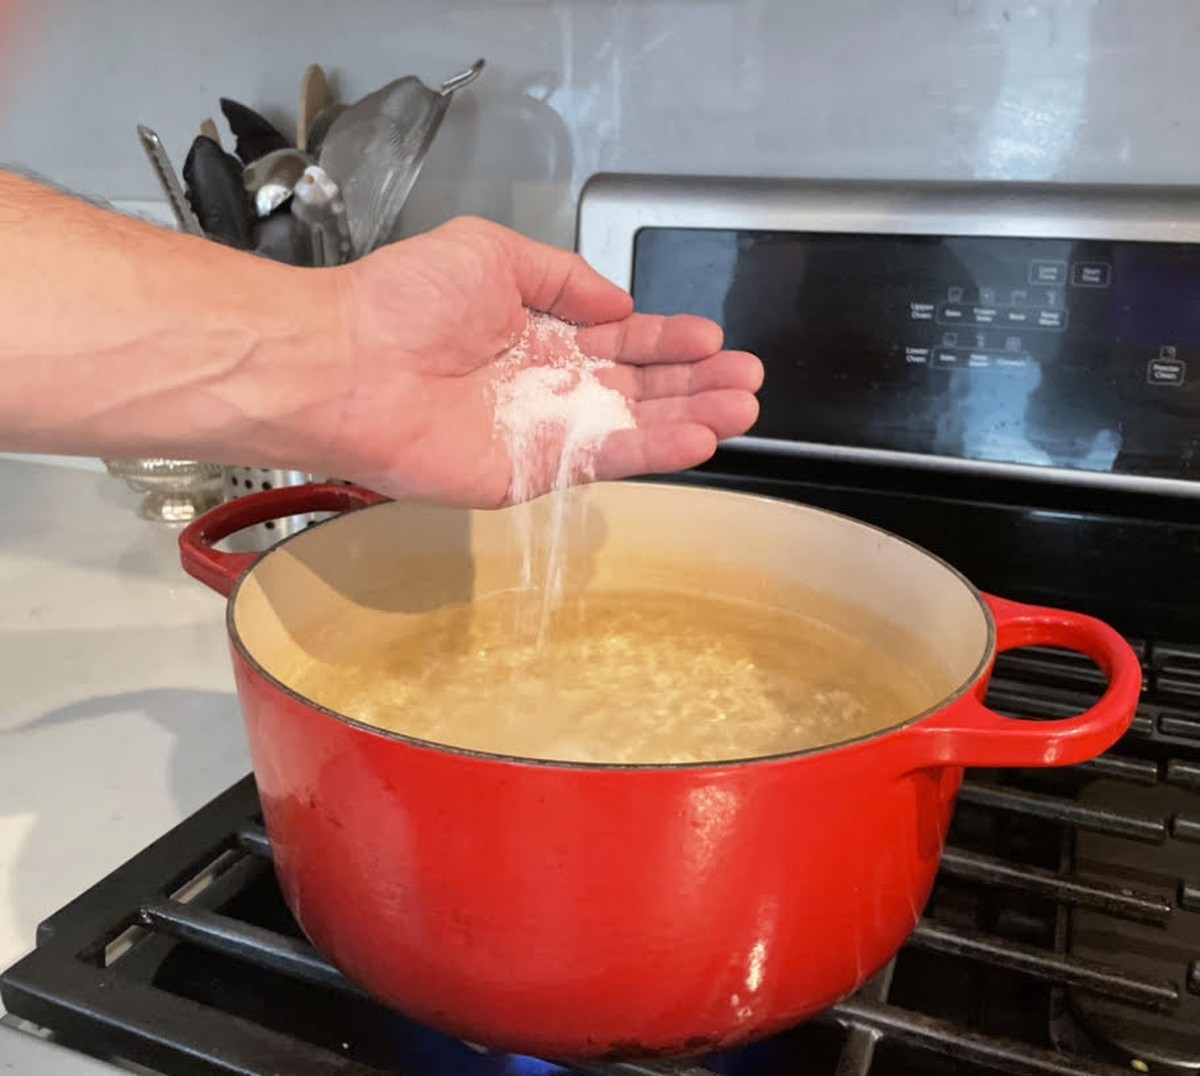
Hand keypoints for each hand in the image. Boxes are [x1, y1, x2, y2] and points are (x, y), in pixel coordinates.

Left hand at [318, 216, 762, 506]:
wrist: (350, 363)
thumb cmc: (405, 301)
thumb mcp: (492, 253)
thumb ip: (563, 277)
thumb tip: (618, 300)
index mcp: (537, 333)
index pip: (619, 341)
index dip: (667, 341)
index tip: (712, 338)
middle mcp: (546, 385)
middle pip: (638, 388)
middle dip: (695, 383)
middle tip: (748, 380)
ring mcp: (542, 432)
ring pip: (633, 427)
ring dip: (691, 418)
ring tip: (744, 410)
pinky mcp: (532, 472)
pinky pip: (605, 461)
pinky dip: (655, 452)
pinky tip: (700, 440)